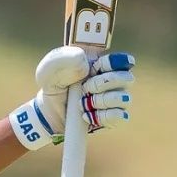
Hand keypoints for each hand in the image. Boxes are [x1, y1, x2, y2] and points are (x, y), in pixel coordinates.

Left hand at [8, 45, 134, 150]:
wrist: (50, 111)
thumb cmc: (54, 84)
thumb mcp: (49, 68)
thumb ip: (63, 59)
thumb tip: (85, 64)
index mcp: (102, 64)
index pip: (123, 60)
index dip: (111, 64)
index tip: (94, 69)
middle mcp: (114, 81)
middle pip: (127, 78)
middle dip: (102, 83)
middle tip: (84, 88)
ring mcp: (116, 99)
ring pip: (122, 98)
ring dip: (98, 101)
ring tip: (81, 103)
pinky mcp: (114, 117)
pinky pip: (120, 116)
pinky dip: (100, 116)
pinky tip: (86, 115)